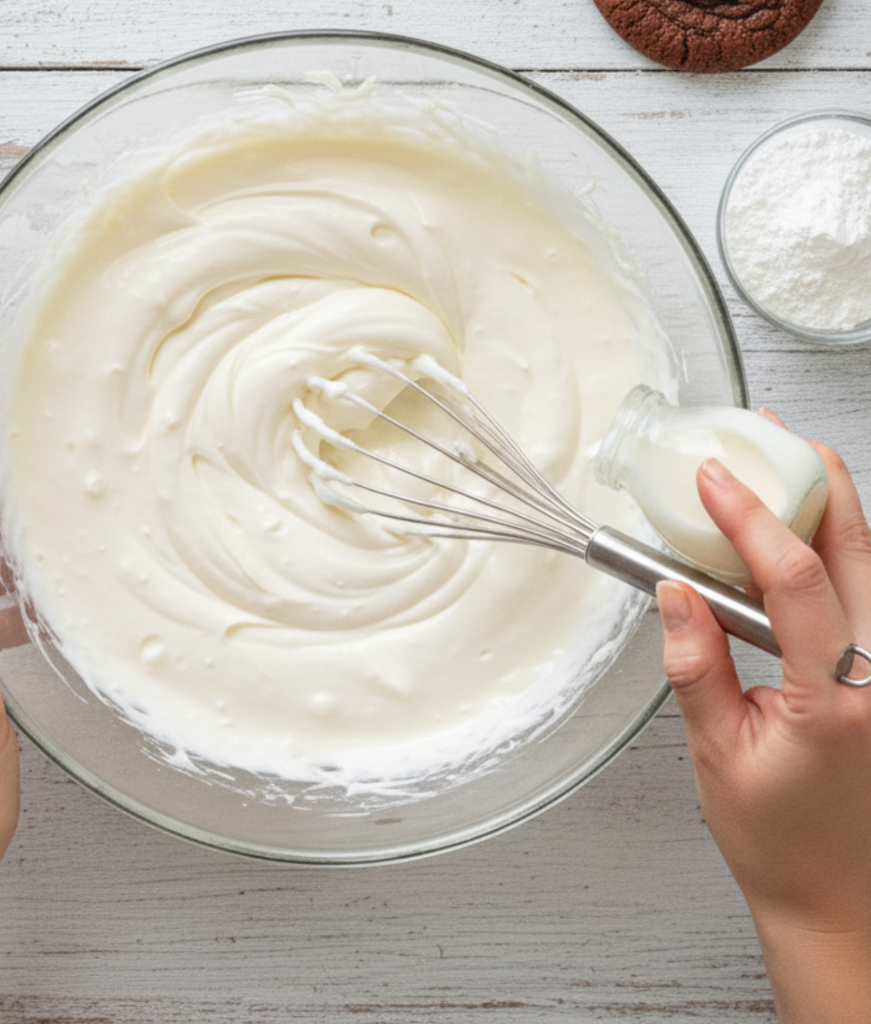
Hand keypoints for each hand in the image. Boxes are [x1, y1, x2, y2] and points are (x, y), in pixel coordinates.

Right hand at [656, 429, 870, 1023]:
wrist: (841, 898)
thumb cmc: (781, 841)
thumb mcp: (719, 756)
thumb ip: (696, 668)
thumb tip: (675, 594)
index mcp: (834, 699)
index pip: (795, 580)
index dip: (750, 518)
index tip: (714, 478)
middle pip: (859, 551)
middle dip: (814, 482)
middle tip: (772, 436)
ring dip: (833, 508)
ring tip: (793, 465)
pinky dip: (842, 551)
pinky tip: (811, 534)